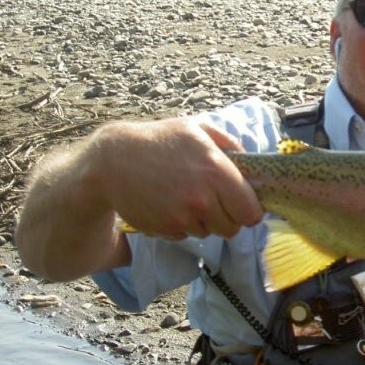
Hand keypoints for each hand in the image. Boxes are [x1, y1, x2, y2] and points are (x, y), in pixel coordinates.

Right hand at [94, 116, 263, 240]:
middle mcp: (202, 198)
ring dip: (203, 221)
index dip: (249, 209)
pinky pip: (185, 235)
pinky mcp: (165, 229)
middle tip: (213, 200)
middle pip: (232, 229)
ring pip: (208, 233)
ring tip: (185, 197)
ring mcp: (182, 217)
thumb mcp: (196, 129)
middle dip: (227, 217)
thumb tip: (250, 163)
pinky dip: (181, 225)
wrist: (113, 161)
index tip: (242, 203)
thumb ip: (229, 144)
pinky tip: (169, 204)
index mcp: (217, 171)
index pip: (251, 212)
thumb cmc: (159, 140)